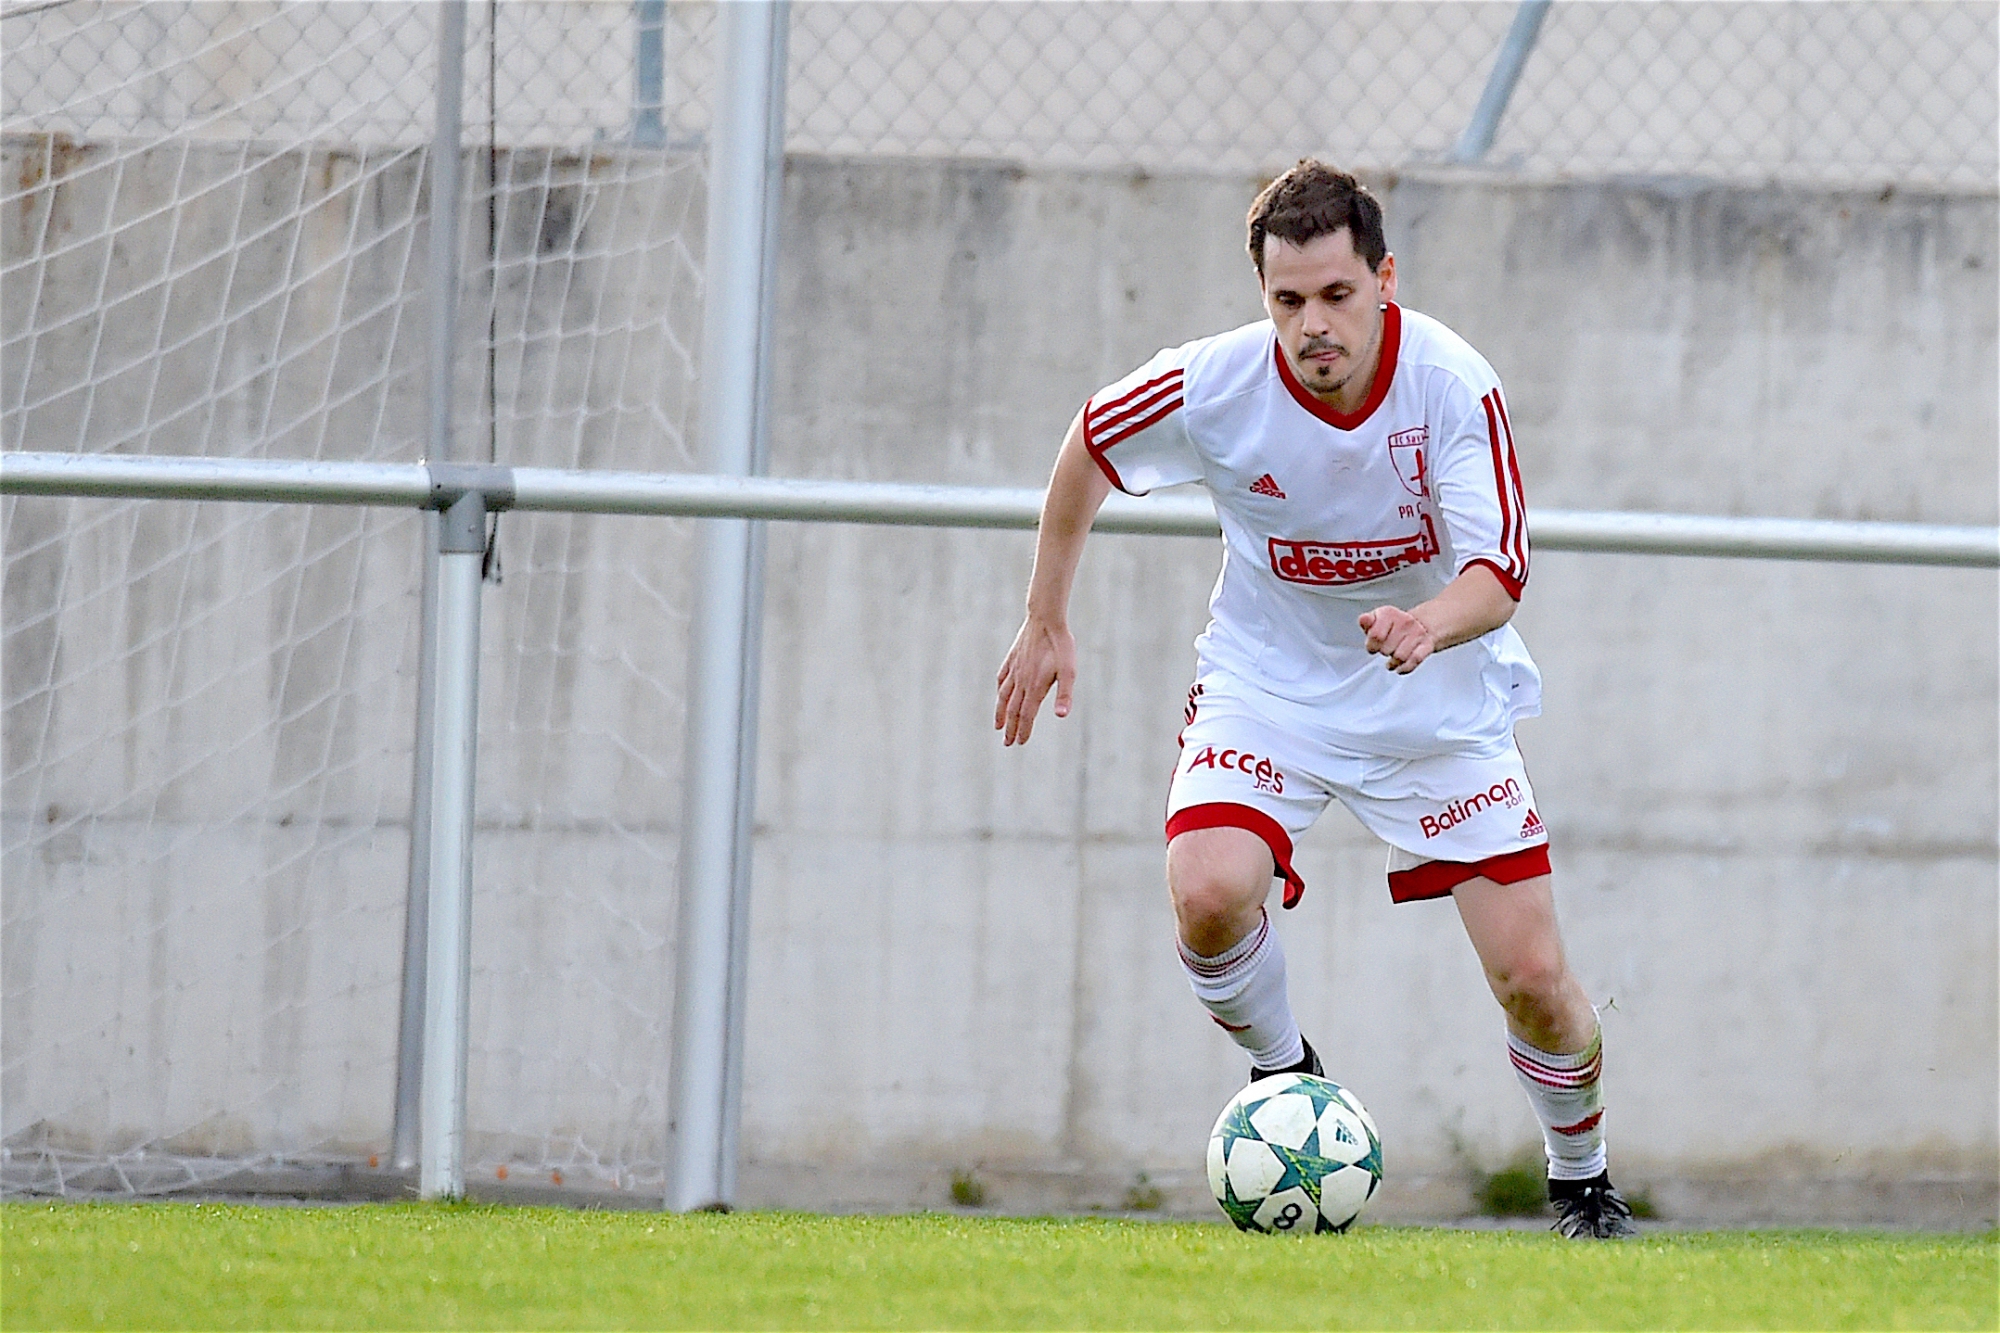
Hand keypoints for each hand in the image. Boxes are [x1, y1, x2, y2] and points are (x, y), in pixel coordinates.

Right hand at [995, 614, 1076, 745]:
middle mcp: (1021, 681)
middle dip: (1010, 728)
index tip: (1020, 742)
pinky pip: (1002, 679)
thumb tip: (1061, 716)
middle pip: (1013, 710)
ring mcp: (1014, 670)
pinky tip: (999, 695)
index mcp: (1034, 686)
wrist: (1045, 618)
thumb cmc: (1060, 645)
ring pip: (1004, 696)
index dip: (1023, 730)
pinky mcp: (1011, 659)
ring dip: (1001, 713)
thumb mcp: (1069, 671)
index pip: (1026, 715)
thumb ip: (1065, 694)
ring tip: (998, 726)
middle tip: (1007, 743)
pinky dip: (1000, 691)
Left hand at [1358, 605, 1436, 673]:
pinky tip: (1400, 668)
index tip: (1373, 646)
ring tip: (1393, 659)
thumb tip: (1364, 619)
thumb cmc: (1396, 625)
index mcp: (1389, 613)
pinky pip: (1415, 660)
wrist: (1424, 623)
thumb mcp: (1378, 620)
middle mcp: (1404, 621)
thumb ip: (1367, 622)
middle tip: (1386, 650)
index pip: (1375, 635)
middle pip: (1386, 649)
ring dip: (1394, 662)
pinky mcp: (1428, 644)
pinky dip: (1405, 667)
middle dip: (1384, 652)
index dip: (1371, 645)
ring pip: (1400, 657)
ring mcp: (1417, 633)